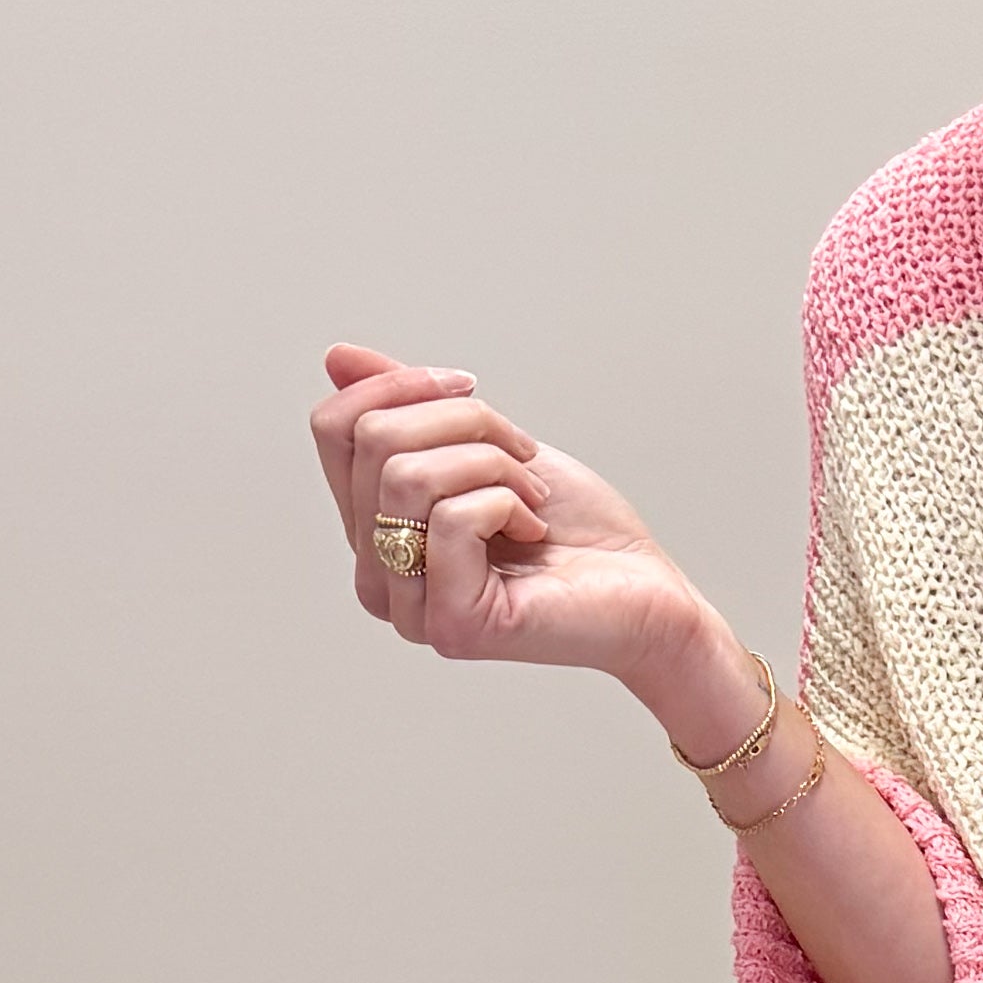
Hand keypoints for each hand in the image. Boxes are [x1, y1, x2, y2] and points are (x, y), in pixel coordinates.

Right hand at [313, 341, 692, 689]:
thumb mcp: (488, 446)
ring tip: (531, 495)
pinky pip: (451, 518)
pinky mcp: (452, 625)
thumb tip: (338, 357)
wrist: (648, 596)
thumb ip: (411, 409)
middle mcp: (377, 574)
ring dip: (492, 462)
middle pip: (374, 442)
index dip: (399, 384)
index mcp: (374, 529)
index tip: (469, 386)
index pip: (334, 427)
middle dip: (466, 422)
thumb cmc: (578, 531)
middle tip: (524, 455)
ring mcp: (409, 607)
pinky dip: (508, 502)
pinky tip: (535, 531)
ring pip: (408, 475)